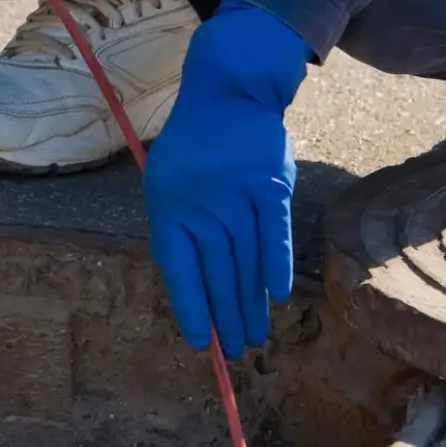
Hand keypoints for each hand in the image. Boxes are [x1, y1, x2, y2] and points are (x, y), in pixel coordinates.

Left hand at [141, 0, 309, 357]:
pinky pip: (273, 233)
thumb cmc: (194, 148)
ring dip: (250, 301)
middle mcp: (202, 207)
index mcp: (170, 209)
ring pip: (244, 261)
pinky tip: (277, 295)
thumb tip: (193, 286)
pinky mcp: (270, 186)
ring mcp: (238, 196)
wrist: (226, 95)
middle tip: (235, 351)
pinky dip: (275, 264)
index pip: (179, 269)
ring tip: (255, 335)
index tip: (200, 342)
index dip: (190, 306)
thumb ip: (179, 231)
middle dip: (225, 315)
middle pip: (216, 272)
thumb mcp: (168, 185)